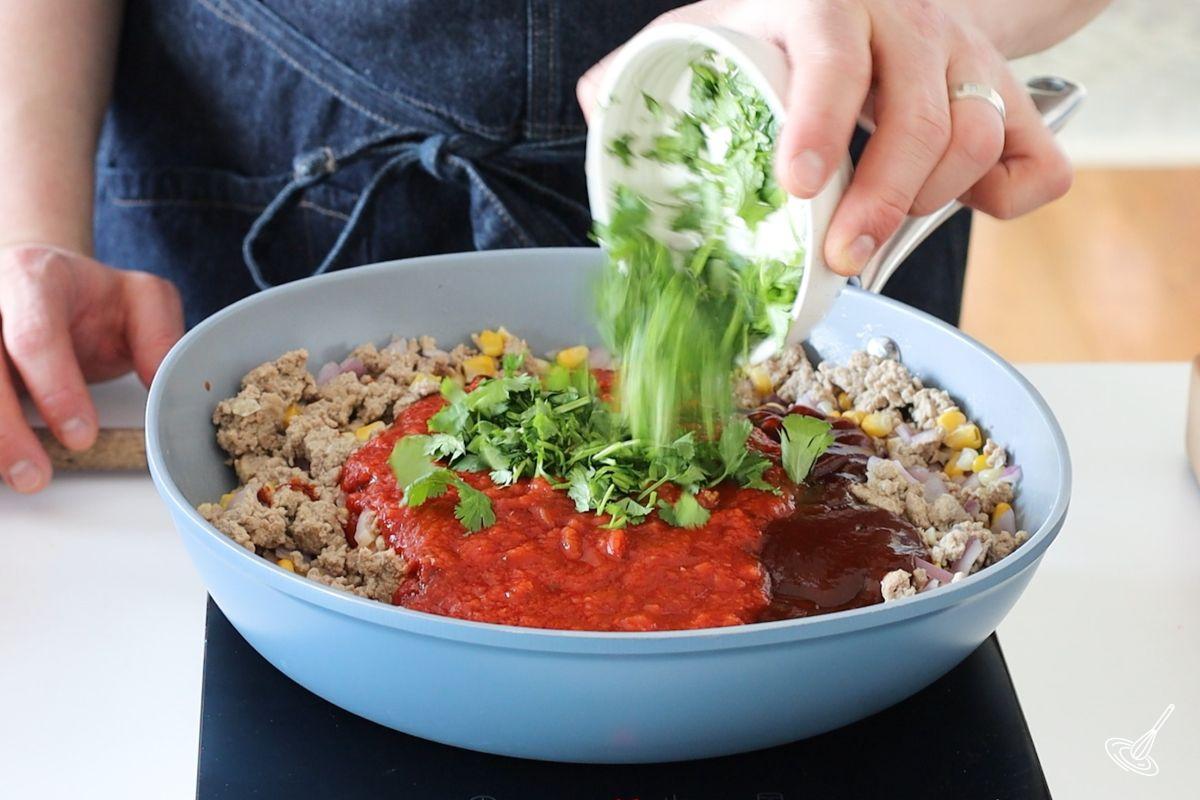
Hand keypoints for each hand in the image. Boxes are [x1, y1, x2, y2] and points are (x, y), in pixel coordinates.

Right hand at [0, 244, 182, 491]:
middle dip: (6, 429)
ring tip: (17, 479)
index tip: (81, 437)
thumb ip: (159, 334)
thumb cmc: (91, 299)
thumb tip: (159, 382)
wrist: (40, 279)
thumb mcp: (142, 300)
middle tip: (35, 476)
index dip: (55, 390)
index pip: (35, 337)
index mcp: (37, 278)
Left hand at [578, 0, 1072, 274]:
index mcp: (826, 3)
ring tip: (873, 242)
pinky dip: (1010, 197)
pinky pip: (1039, 158)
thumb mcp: (716, 21)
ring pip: (979, 135)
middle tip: (842, 260)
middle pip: (921, 114)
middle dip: (883, 200)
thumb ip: (652, 63)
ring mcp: (965, 60)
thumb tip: (596, 109)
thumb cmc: (790, 23)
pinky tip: (964, 208)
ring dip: (930, 206)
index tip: (799, 185)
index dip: (822, 119)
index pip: (833, 53)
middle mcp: (907, 25)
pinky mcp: (1010, 97)